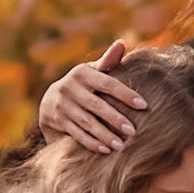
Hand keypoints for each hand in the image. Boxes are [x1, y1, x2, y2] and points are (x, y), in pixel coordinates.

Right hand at [37, 37, 146, 157]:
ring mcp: (61, 105)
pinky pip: (76, 133)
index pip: (108, 83)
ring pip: (86, 122)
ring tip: (121, 145)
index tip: (143, 105)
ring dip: (105, 135)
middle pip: (97, 105)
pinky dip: (91, 142)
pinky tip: (105, 150)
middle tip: (133, 131)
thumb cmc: (82, 85)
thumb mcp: (92, 72)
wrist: (49, 101)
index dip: (126, 94)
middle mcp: (69, 87)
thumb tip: (122, 43)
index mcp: (82, 72)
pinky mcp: (56, 120)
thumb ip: (108, 61)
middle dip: (116, 119)